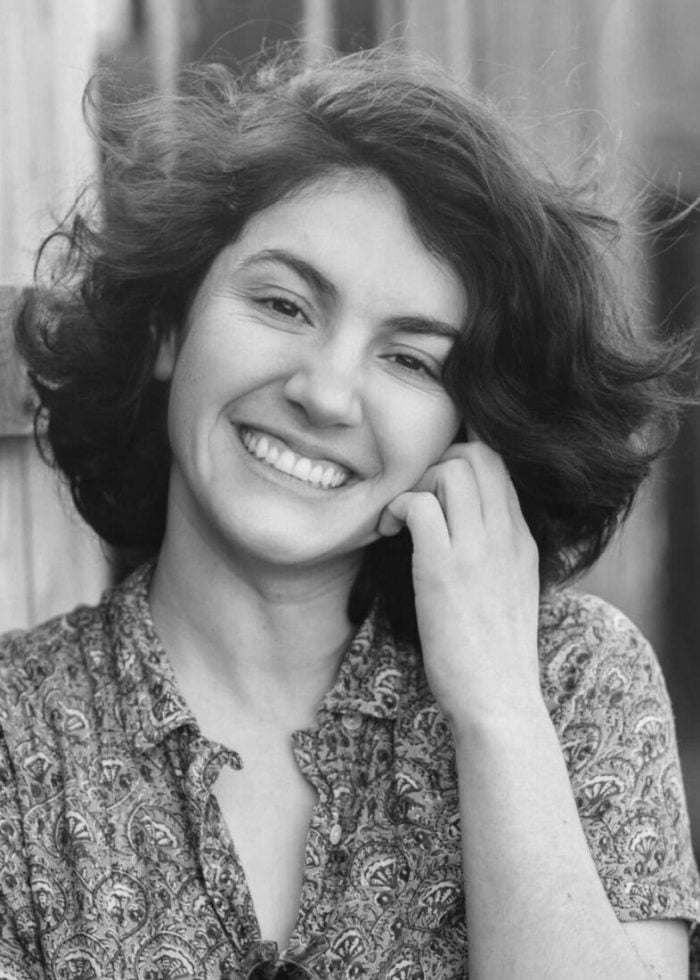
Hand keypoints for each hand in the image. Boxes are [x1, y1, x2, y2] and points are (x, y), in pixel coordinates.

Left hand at [377, 441, 541, 732]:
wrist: (500, 702)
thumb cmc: (494, 655)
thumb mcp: (510, 590)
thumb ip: (494, 551)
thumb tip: (460, 528)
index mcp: (522, 538)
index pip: (499, 464)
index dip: (460, 462)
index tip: (433, 490)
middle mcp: (505, 534)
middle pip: (478, 453)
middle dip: (438, 463)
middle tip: (416, 501)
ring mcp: (477, 549)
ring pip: (451, 468)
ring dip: (417, 482)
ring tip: (402, 518)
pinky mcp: (443, 569)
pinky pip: (418, 503)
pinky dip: (396, 508)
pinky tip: (388, 533)